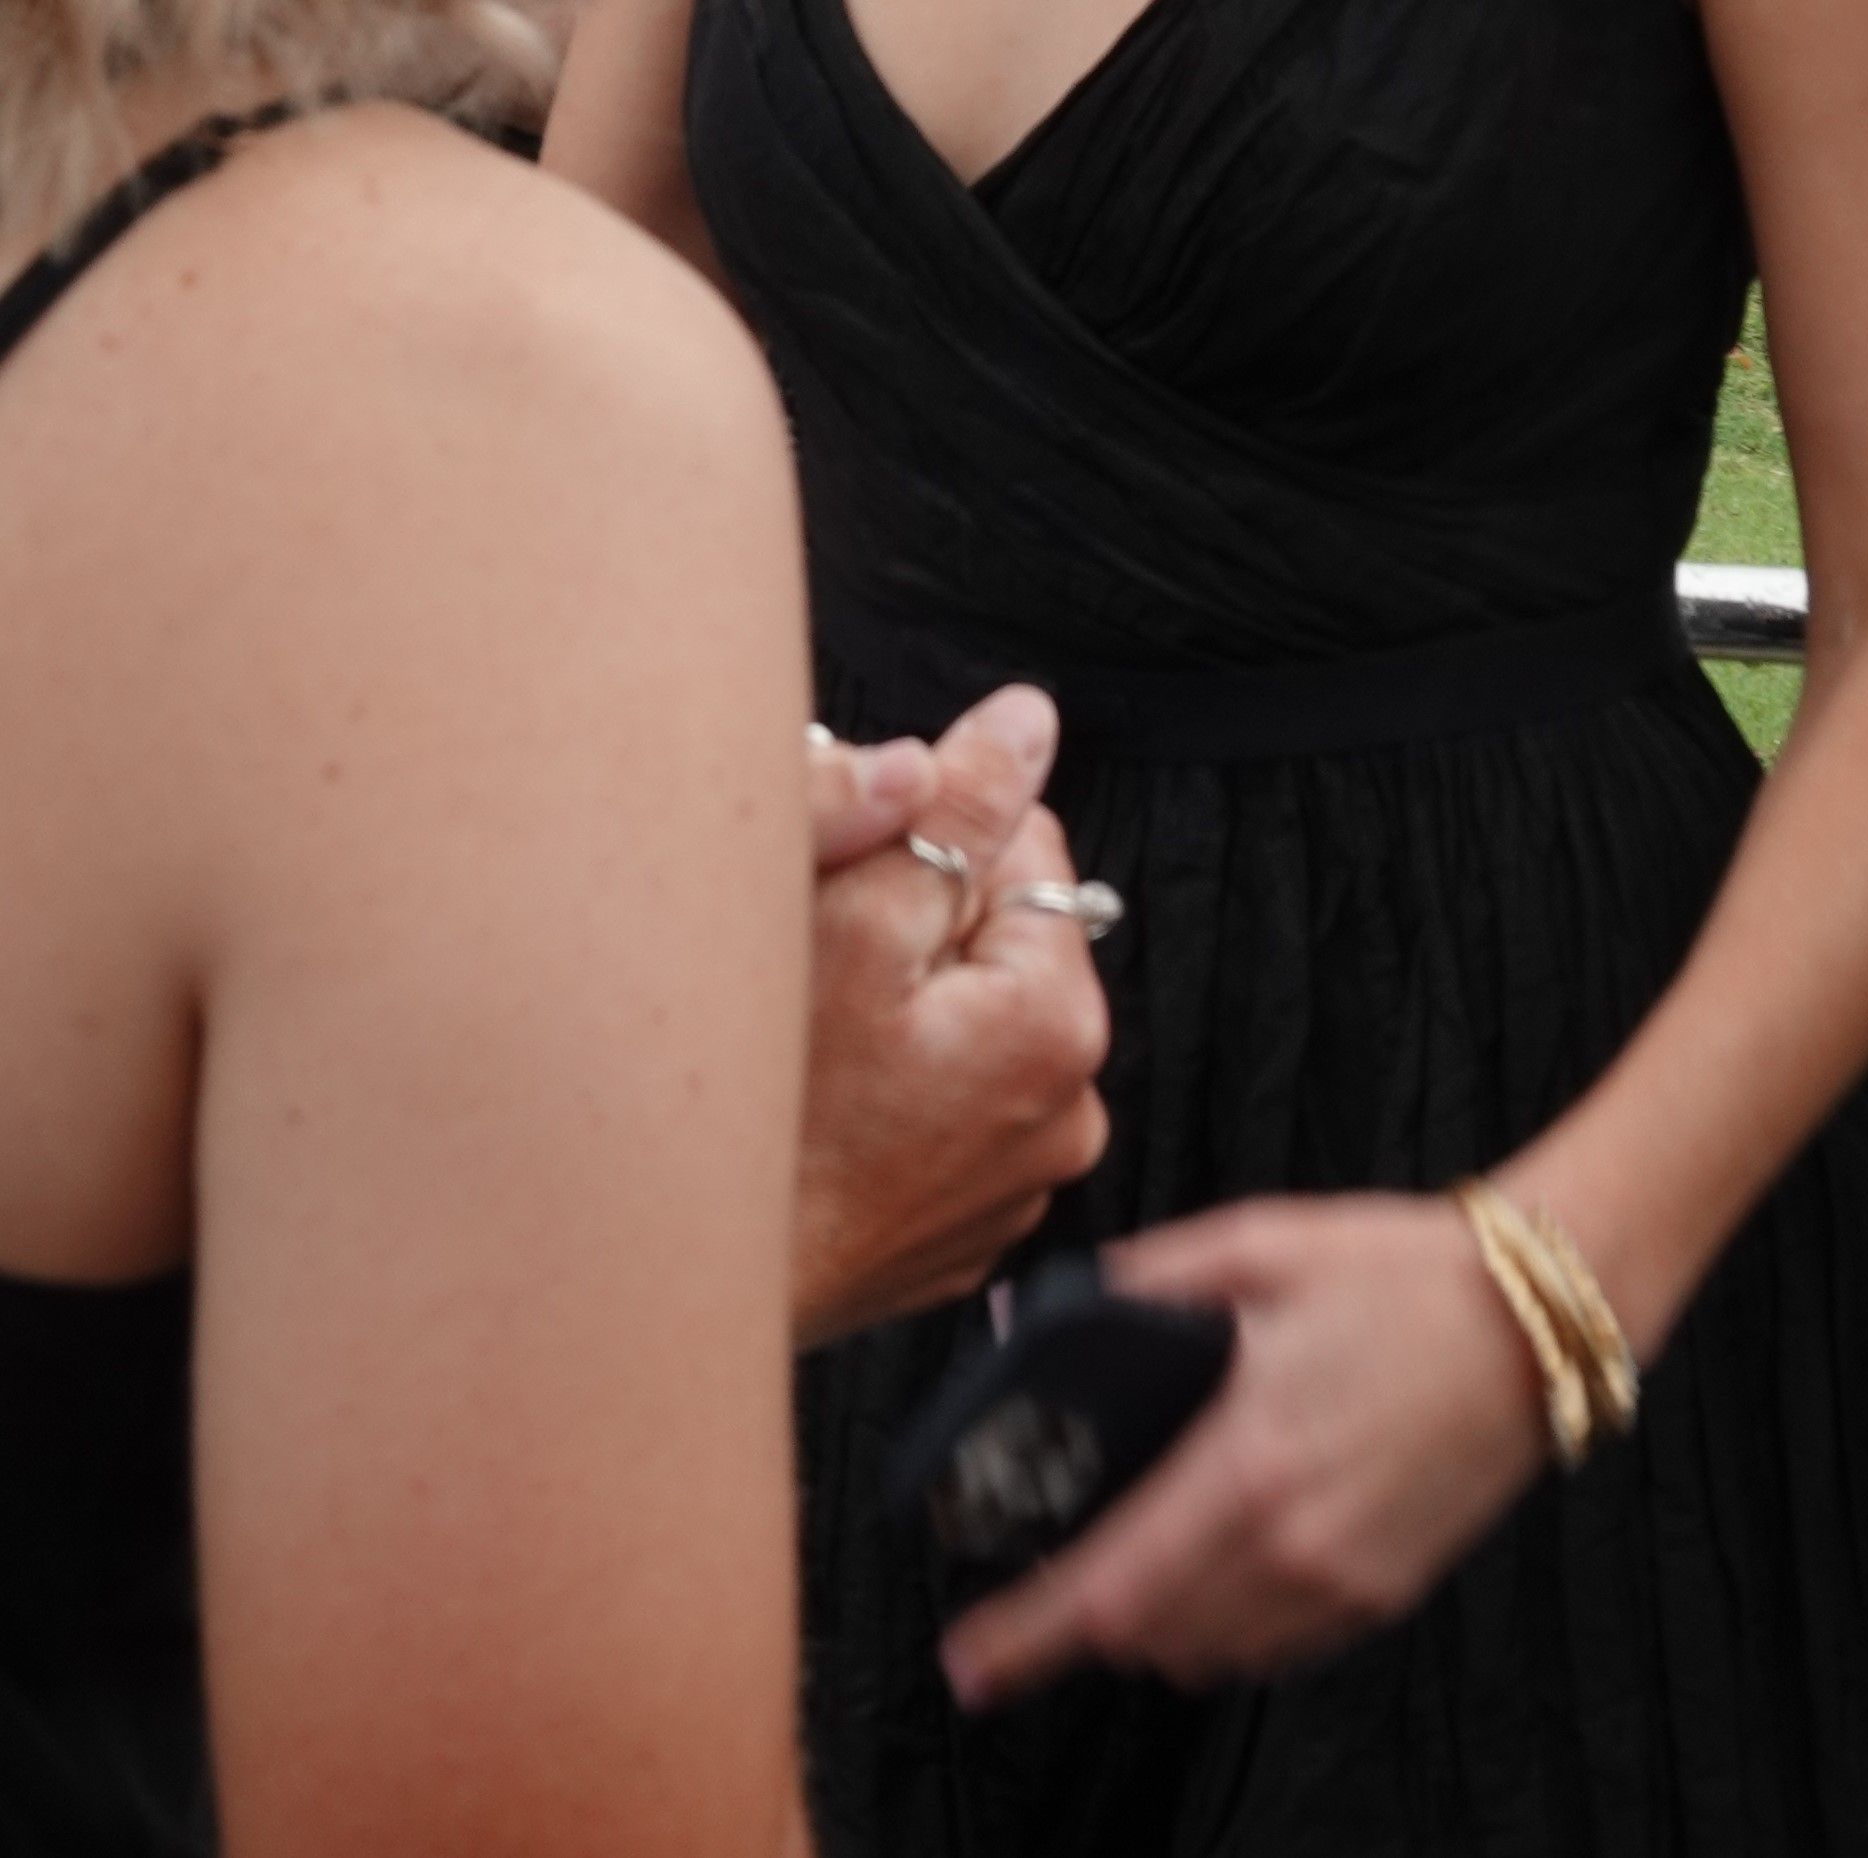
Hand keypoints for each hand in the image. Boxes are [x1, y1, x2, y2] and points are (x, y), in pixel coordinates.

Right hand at [793, 686, 1111, 1345]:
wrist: (670, 1281)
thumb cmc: (751, 1115)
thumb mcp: (850, 922)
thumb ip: (954, 809)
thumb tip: (1028, 722)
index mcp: (1057, 1023)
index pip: (1023, 848)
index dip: (924, 839)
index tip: (850, 876)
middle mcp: (1062, 1114)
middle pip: (994, 939)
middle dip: (910, 920)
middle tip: (812, 956)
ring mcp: (1009, 1184)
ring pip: (961, 1022)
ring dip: (896, 1003)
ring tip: (807, 1033)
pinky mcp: (955, 1228)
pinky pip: (935, 1106)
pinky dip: (884, 1087)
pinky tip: (813, 1102)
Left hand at [939, 1193, 1551, 1704]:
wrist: (1536, 1318)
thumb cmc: (1396, 1270)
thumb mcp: (1258, 1244)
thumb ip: (1143, 1280)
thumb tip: (1035, 1316)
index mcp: (1246, 1460)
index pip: (1108, 1587)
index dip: (1027, 1637)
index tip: (967, 1662)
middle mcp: (1292, 1544)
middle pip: (1147, 1636)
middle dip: (1081, 1621)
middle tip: (1048, 1573)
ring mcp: (1344, 1579)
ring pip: (1209, 1653)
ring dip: (1153, 1625)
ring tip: (1133, 1557)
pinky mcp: (1385, 1592)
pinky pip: (1274, 1645)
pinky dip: (1226, 1623)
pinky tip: (1222, 1555)